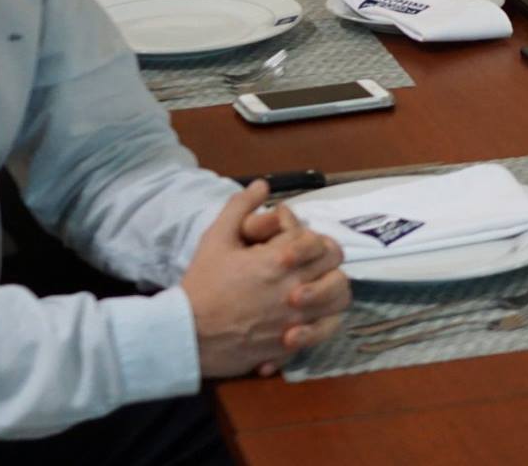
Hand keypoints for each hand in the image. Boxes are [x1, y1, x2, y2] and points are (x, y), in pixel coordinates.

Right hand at [182, 182, 350, 378]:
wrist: (188, 334)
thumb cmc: (202, 284)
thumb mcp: (216, 238)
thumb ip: (240, 207)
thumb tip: (262, 184)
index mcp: (279, 260)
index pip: (320, 241)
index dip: (313, 239)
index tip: (298, 243)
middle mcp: (294, 288)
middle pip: (335, 266)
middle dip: (326, 259)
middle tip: (310, 262)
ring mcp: (295, 318)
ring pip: (339, 299)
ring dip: (331, 288)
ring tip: (315, 286)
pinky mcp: (291, 343)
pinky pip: (325, 330)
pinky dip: (325, 321)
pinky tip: (311, 315)